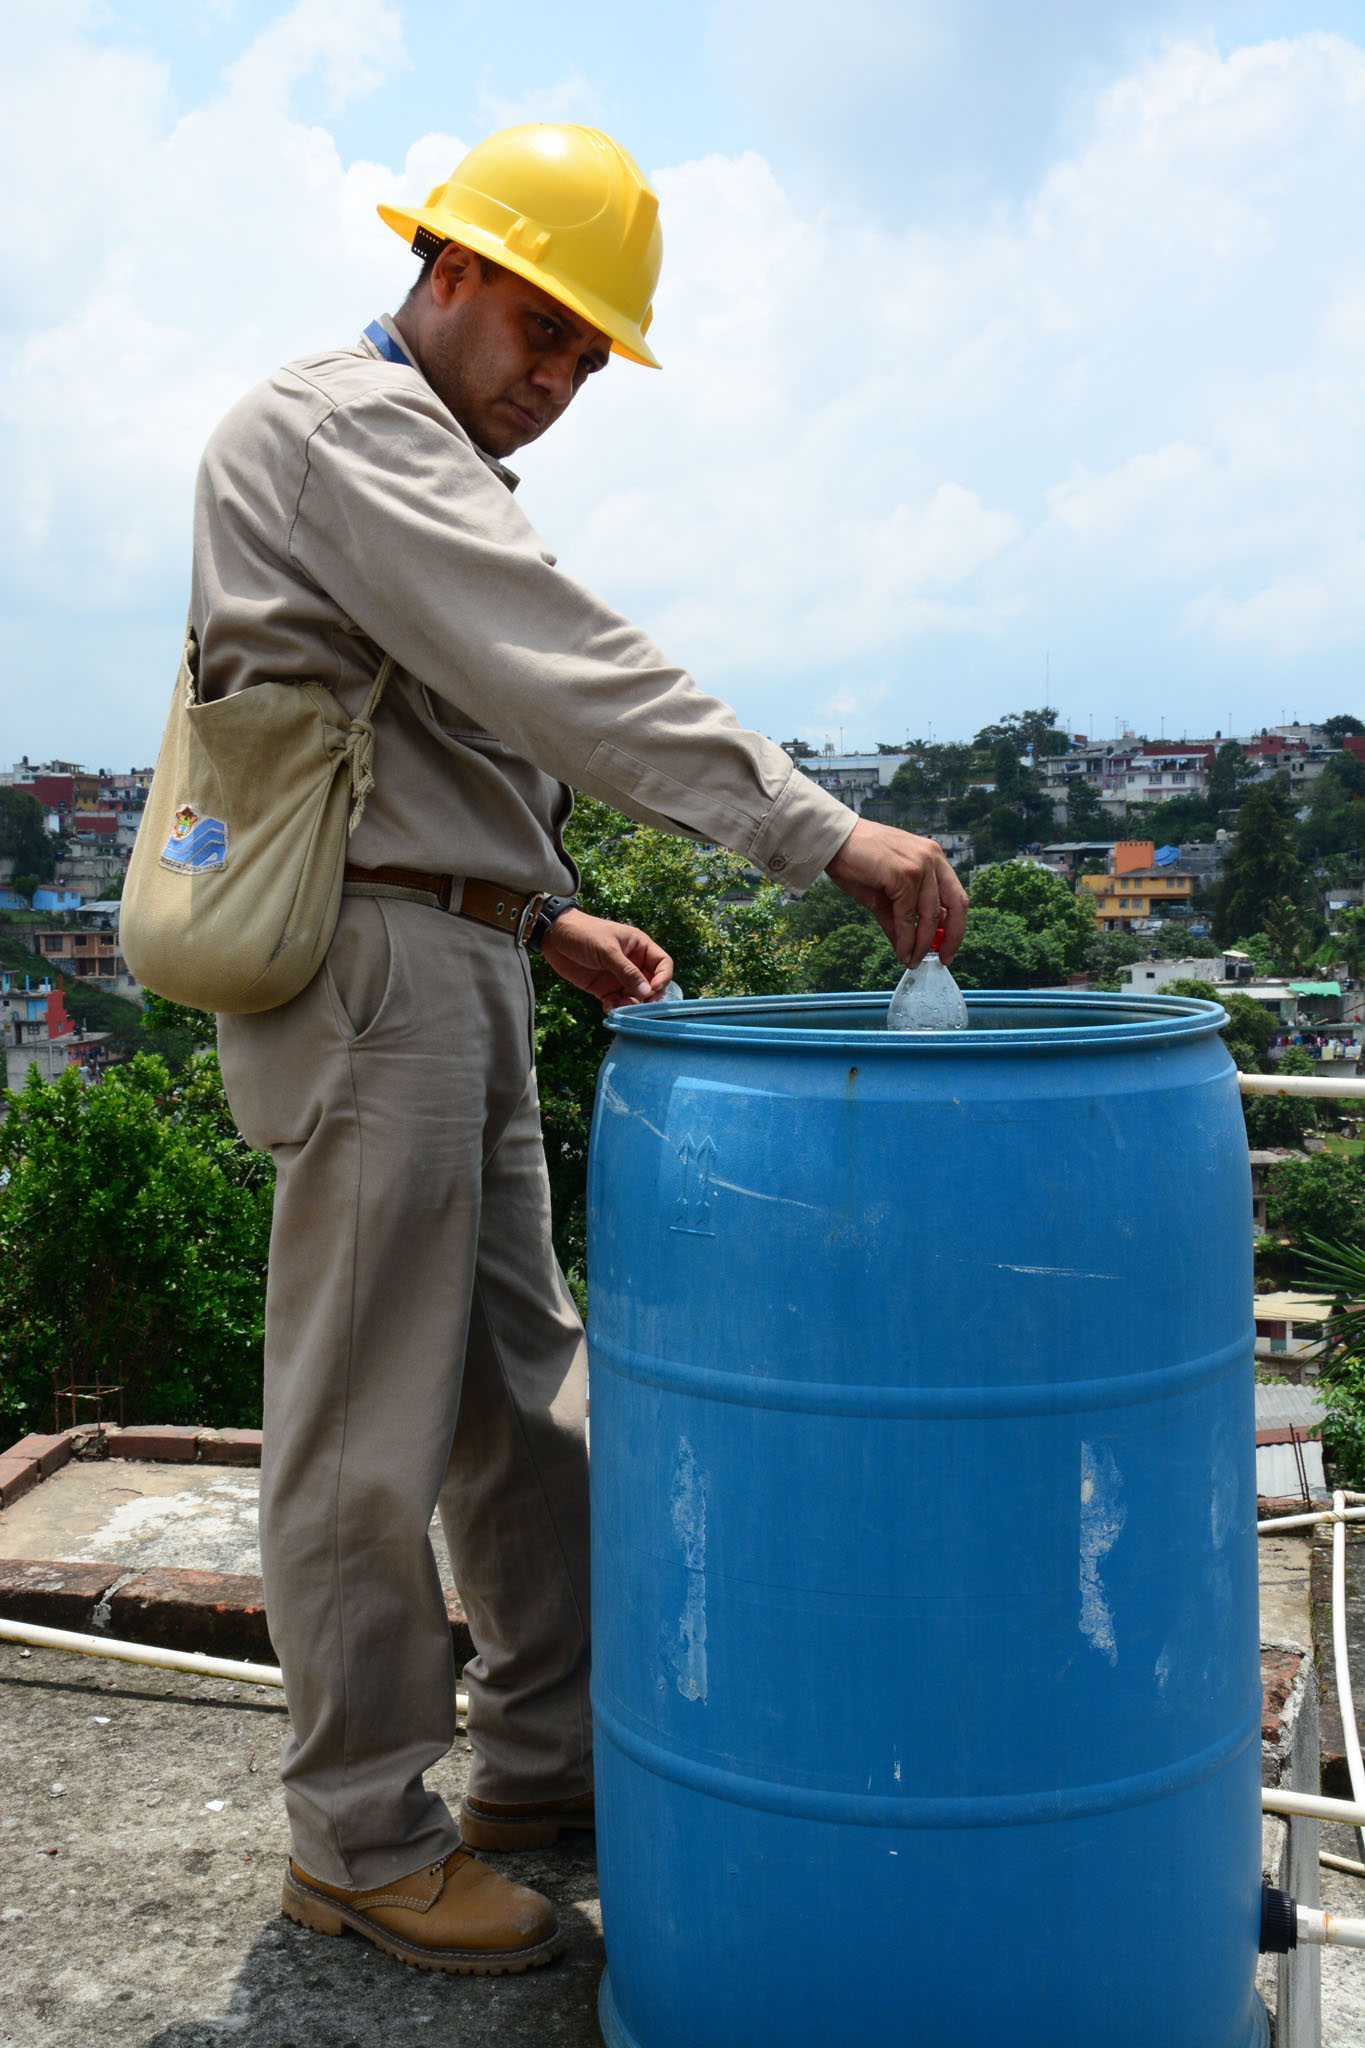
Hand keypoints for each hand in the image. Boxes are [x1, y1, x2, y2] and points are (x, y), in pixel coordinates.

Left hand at [539, 908, 674, 1011]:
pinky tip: (608, 1008)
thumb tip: (647, 992)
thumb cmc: (584, 933)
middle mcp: (633, 963)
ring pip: (635, 996)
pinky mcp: (604, 988)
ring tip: (620, 1007)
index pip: (663, 964)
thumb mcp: (607, 950)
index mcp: (639, 947)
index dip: (663, 978)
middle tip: (641, 1005)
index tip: (653, 990)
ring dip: (631, 1005)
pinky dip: (616, 1007)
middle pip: (651, 984)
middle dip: (648, 996)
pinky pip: (617, 1002)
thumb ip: (627, 971)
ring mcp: (619, 977)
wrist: (554, 936)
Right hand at [825, 817, 969, 966]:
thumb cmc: (856, 860)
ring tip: (913, 959)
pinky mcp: (903, 874)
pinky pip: (908, 916)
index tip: (948, 946)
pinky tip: (902, 952)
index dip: (956, 925)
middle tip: (944, 959)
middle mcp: (933, 858)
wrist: (832, 841)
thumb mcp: (884, 893)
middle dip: (953, 937)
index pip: (956, 896)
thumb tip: (907, 948)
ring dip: (923, 944)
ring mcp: (920, 865)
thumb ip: (898, 919)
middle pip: (957, 904)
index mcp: (933, 858)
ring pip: (931, 914)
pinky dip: (906, 939)